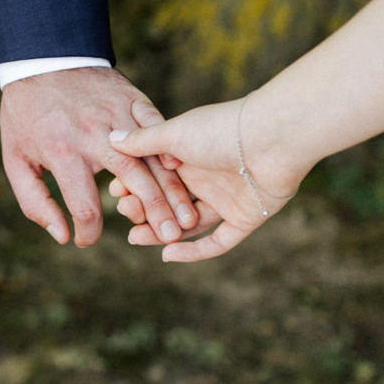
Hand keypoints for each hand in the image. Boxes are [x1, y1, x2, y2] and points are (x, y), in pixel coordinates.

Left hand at [0, 67, 198, 246]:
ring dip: (173, 189)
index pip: (86, 206)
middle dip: (156, 214)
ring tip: (188, 216)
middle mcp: (95, 135)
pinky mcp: (132, 99)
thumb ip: (34, 202)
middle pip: (134, 182)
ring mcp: (117, 115)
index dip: (89, 232)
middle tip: (171, 238)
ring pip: (153, 157)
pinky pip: (157, 126)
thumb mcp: (15, 159)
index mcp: (64, 153)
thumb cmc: (26, 115)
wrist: (41, 58)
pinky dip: (171, 149)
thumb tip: (62, 236)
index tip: (87, 239)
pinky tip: (181, 172)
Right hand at [107, 95, 302, 262]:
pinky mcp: (246, 218)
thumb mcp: (173, 133)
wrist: (272, 137)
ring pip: (190, 224)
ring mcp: (227, 199)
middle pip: (171, 202)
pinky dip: (194, 252)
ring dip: (163, 232)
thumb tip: (111, 139)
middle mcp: (209, 176)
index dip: (138, 187)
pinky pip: (218, 241)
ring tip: (135, 238)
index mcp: (192, 154)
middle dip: (146, 211)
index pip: (158, 177)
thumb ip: (142, 142)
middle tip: (125, 215)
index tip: (116, 194)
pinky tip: (168, 254)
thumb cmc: (221, 128)